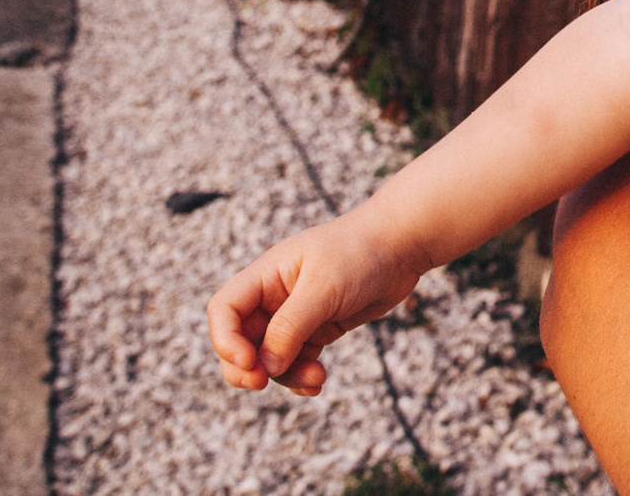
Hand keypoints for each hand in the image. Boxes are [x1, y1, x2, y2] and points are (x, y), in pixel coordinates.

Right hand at [206, 210, 422, 394]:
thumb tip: (265, 368)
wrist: (404, 244)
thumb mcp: (323, 287)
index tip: (249, 362)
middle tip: (262, 384)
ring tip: (316, 377)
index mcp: (266, 276)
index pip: (225, 310)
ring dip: (286, 374)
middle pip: (242, 340)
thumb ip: (291, 327)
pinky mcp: (318, 328)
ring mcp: (296, 314)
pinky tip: (317, 382)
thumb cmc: (361, 253)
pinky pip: (297, 361)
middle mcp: (275, 296)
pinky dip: (302, 375)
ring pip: (271, 357)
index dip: (225, 340)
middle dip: (247, 367)